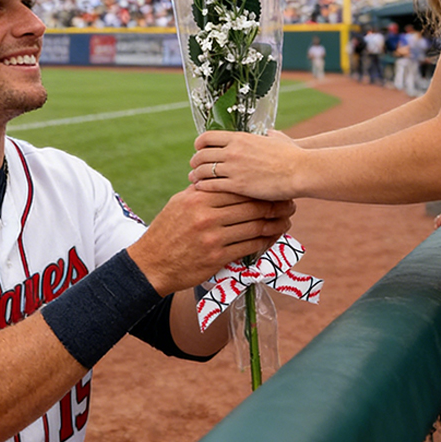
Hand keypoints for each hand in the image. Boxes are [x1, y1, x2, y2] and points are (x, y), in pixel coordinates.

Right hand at [128, 185, 294, 295]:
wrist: (151, 264)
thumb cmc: (166, 230)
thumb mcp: (179, 202)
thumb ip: (201, 190)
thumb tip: (221, 177)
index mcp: (199, 197)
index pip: (237, 187)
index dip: (259, 187)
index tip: (274, 187)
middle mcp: (207, 215)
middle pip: (251, 206)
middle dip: (274, 204)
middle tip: (289, 203)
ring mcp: (213, 237)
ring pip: (254, 227)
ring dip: (275, 224)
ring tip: (286, 220)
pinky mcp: (217, 257)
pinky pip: (249, 247)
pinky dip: (264, 242)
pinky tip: (272, 238)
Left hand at [189, 129, 303, 200]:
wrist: (300, 171)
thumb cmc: (293, 155)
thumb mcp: (278, 139)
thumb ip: (269, 135)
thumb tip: (270, 132)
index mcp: (240, 138)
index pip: (208, 137)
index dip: (200, 143)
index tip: (199, 148)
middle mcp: (232, 151)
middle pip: (201, 154)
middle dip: (195, 160)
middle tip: (194, 166)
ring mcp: (233, 168)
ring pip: (203, 170)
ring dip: (196, 175)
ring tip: (193, 179)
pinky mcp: (237, 185)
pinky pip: (211, 185)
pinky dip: (203, 187)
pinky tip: (201, 190)